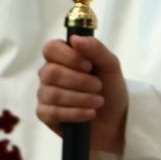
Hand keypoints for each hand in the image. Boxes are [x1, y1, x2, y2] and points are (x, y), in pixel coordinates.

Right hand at [36, 36, 127, 154]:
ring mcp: (45, 94)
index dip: (69, 56)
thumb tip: (76, 39)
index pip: (51, 48)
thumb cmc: (111, 89)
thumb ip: (96, 49)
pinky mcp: (45, 115)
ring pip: (52, 93)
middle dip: (79, 81)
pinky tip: (90, 113)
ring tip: (98, 101)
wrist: (115, 120)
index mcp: (63, 58)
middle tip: (98, 86)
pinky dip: (76, 112)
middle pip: (50, 72)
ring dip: (81, 98)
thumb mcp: (110, 66)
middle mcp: (49, 74)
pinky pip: (53, 112)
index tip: (89, 65)